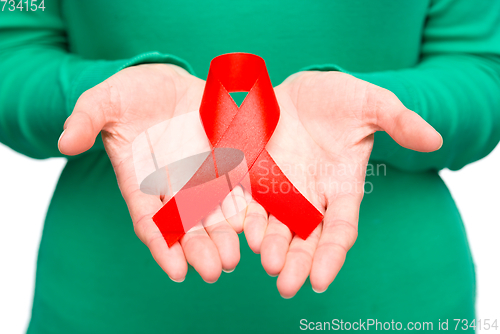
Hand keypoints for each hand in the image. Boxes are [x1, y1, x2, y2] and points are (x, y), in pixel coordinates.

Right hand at [58, 64, 245, 282]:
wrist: (167, 82)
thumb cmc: (131, 94)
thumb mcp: (104, 101)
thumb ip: (86, 120)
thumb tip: (65, 142)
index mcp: (142, 180)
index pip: (150, 221)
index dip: (162, 246)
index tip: (176, 271)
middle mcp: (174, 185)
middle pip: (188, 224)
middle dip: (200, 249)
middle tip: (215, 271)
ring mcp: (203, 174)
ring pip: (215, 212)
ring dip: (225, 236)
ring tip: (236, 258)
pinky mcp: (226, 159)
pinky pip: (239, 186)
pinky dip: (246, 206)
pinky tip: (257, 226)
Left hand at [243, 71, 441, 297]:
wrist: (300, 90)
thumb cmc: (339, 99)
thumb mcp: (370, 104)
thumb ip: (399, 121)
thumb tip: (434, 140)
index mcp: (342, 187)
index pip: (340, 228)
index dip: (331, 254)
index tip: (319, 280)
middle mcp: (311, 196)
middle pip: (306, 237)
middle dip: (298, 262)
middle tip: (287, 285)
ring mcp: (282, 188)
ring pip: (276, 226)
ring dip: (271, 246)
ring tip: (266, 262)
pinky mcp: (256, 176)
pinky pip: (249, 203)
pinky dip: (246, 219)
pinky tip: (242, 233)